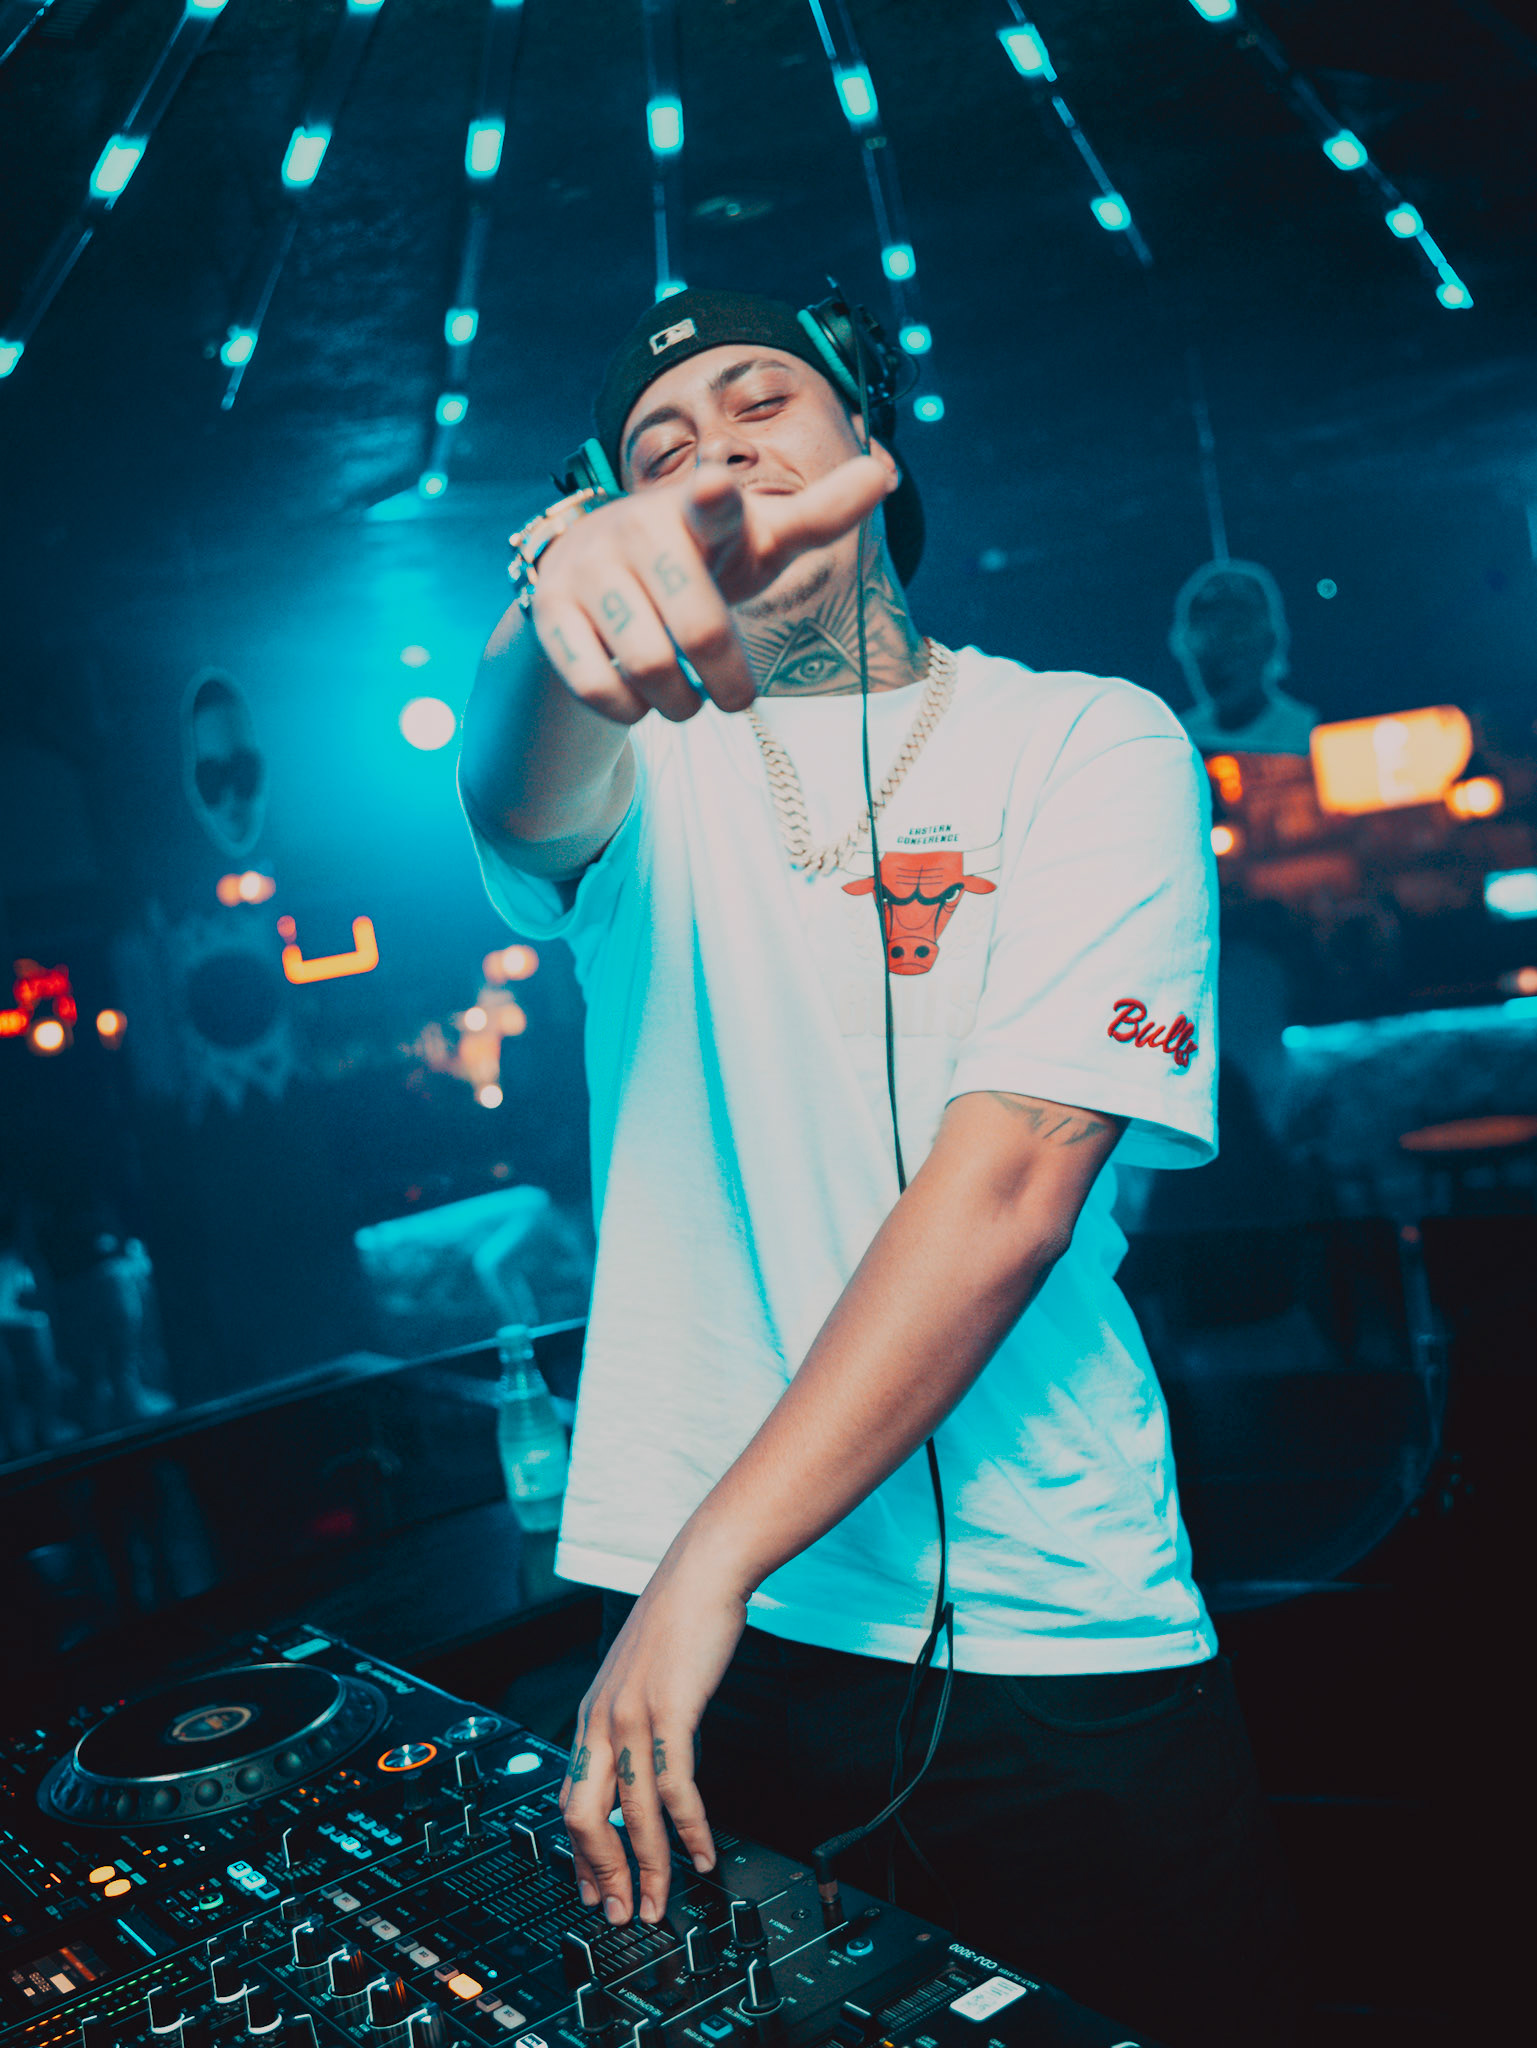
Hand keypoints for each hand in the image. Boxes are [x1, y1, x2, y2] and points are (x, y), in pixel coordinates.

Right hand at [530, 453, 894, 725]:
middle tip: (737, 699)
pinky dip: (627, 710)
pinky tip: (639, 703)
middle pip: (699, 626)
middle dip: (729, 679)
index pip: (711, 504)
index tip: (716, 488)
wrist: (593, 571)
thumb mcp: (758, 538)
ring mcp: (588, 569)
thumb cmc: (698, 558)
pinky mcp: (551, 611)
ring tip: (685, 701)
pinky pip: (596, 685)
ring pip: (647, 664)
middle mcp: (638, 530)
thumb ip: (819, 514)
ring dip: (679, 703)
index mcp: (698, 510)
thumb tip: (887, 472)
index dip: (715, 500)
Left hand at [560, 1547, 747, 1924]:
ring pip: (631, 1812)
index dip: (578, 1853)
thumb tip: (640, 1774)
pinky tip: (702, 1854)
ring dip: (647, 1867)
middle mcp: (601, 1719)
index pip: (568, 1799)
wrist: (702, 1574)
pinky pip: (676, 1786)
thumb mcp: (637, 1680)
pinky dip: (688, 1830)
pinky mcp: (670, 1710)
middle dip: (601, 1873)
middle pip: (584, 1816)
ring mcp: (633, 1715)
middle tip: (619, 1912)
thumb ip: (630, 1724)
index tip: (592, 1889)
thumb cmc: (676, 1623)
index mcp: (589, 1715)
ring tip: (659, 1902)